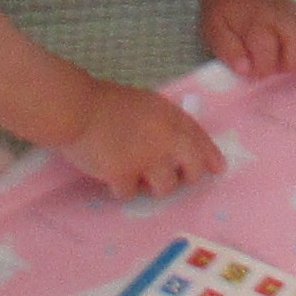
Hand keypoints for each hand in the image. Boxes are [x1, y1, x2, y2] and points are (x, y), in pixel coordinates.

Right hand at [63, 77, 222, 198]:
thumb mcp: (145, 103)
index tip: (218, 169)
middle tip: (176, 180)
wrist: (77, 109)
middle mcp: (165, 139)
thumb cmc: (106, 102)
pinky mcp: (124, 175)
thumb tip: (179, 145)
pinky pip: (130, 193)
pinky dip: (122, 188)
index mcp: (171, 117)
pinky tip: (113, 177)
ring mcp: (146, 159)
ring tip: (137, 175)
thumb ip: (165, 123)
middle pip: (192, 170)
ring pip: (164, 188)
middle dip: (187, 178)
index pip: (200, 140)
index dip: (211, 157)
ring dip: (152, 185)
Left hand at [198, 0, 295, 80]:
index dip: (262, 66)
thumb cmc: (224, 14)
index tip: (254, 73)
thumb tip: (246, 69)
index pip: (265, 46)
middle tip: (283, 72)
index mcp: (255, 21)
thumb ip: (227, 49)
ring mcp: (294, 12)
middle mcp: (279, 15)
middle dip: (292, 61)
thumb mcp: (214, 30)